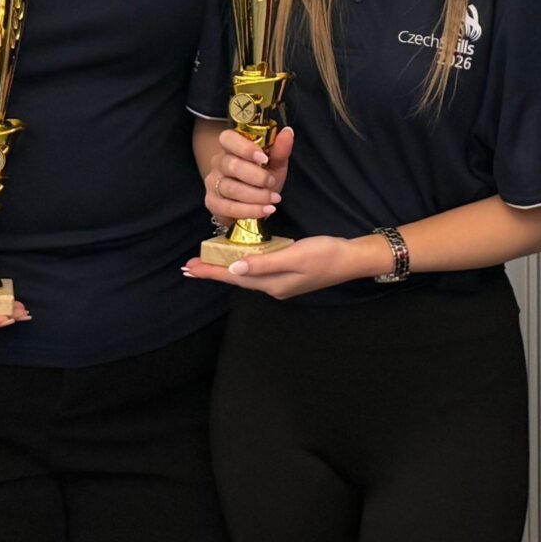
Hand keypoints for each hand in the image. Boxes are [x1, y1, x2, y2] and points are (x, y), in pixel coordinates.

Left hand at [183, 235, 380, 299]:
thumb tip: (234, 268)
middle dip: (213, 272)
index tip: (189, 268)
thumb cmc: (325, 254)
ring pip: (246, 274)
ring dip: (225, 269)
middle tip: (189, 267)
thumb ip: (264, 263)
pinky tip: (237, 259)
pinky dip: (242, 264)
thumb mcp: (294, 256)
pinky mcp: (287, 274)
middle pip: (236, 278)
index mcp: (272, 283)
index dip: (211, 272)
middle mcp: (272, 287)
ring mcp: (280, 282)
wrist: (352, 260)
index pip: (234, 276)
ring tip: (207, 263)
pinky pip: (257, 270)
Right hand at [201, 125, 290, 225]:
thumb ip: (280, 150)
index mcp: (231, 147)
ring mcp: (213, 183)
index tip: (263, 158)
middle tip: (272, 182)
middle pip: (231, 165)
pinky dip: (250, 210)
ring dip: (256, 195)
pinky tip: (266, 210)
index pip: (228, 139)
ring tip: (273, 198)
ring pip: (231, 188)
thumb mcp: (274, 164)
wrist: (252, 203)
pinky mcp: (212, 203)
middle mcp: (219, 162)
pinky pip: (229, 208)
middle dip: (256, 176)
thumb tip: (287, 133)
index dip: (245, 148)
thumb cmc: (262, 179)